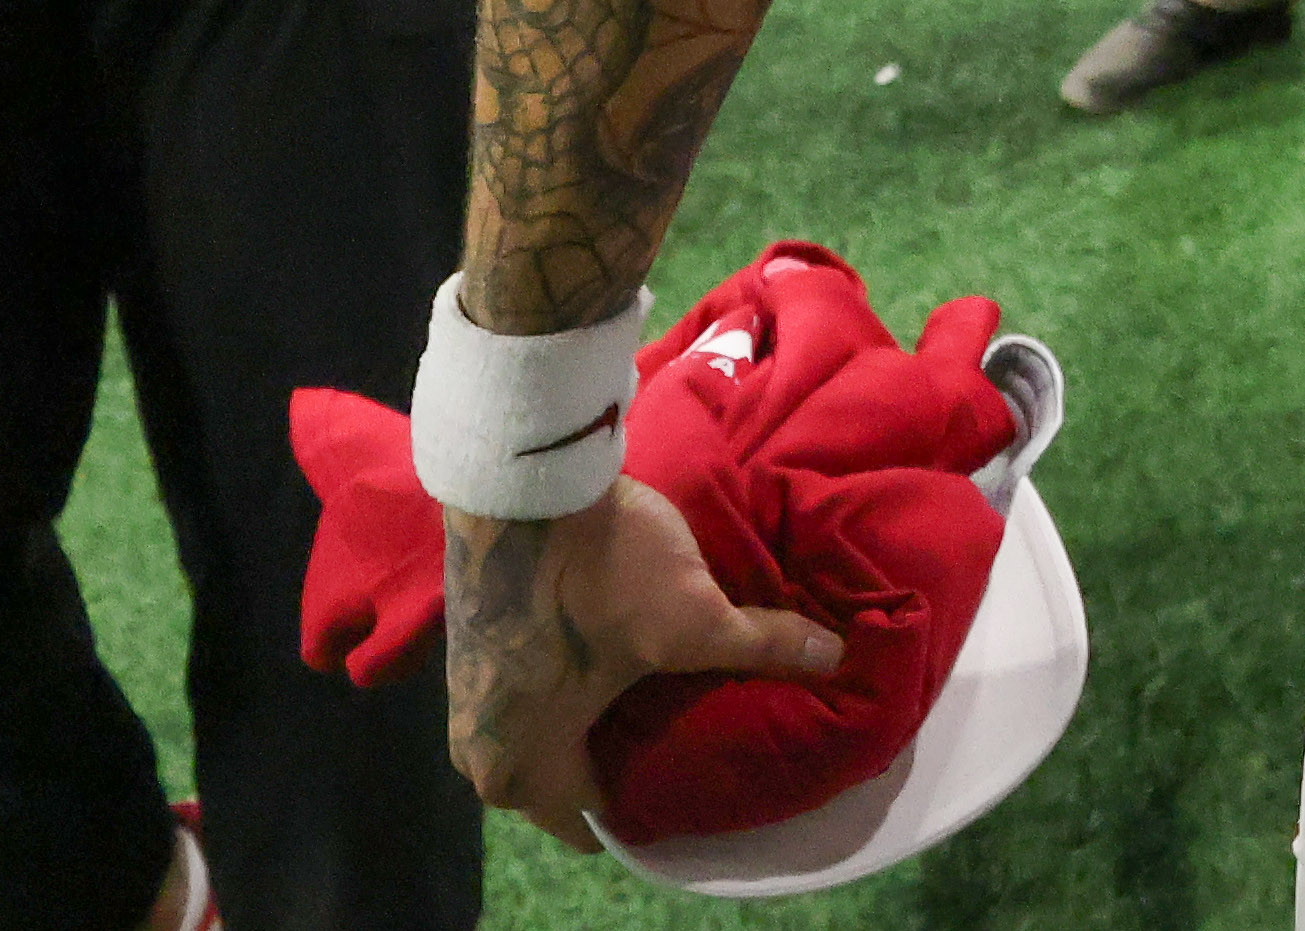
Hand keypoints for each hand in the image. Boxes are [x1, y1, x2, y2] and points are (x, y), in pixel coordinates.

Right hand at [442, 475, 844, 853]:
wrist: (523, 483)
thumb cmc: (599, 574)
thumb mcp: (689, 616)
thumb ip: (760, 646)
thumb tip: (834, 658)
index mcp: (522, 771)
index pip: (596, 822)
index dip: (653, 811)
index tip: (704, 794)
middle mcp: (481, 752)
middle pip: (570, 781)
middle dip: (628, 767)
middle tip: (696, 748)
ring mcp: (470, 699)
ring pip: (550, 736)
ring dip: (599, 725)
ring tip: (668, 709)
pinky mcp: (477, 649)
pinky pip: (532, 696)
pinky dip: (574, 691)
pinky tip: (623, 669)